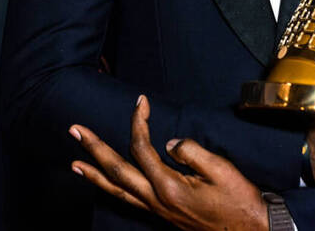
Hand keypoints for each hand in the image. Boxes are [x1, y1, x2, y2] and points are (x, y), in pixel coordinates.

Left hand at [70, 96, 267, 230]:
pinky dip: (112, 190)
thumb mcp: (220, 170)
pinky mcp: (162, 214)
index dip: (138, 121)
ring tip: (75, 163)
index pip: (143, 149)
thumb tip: (169, 143)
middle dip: (94, 150)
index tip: (141, 101)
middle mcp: (157, 200)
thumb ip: (191, 152)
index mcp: (169, 187)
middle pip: (118, 172)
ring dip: (94, 175)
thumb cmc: (239, 201)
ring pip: (118, 191)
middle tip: (75, 130)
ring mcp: (158, 210)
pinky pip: (129, 200)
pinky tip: (106, 184)